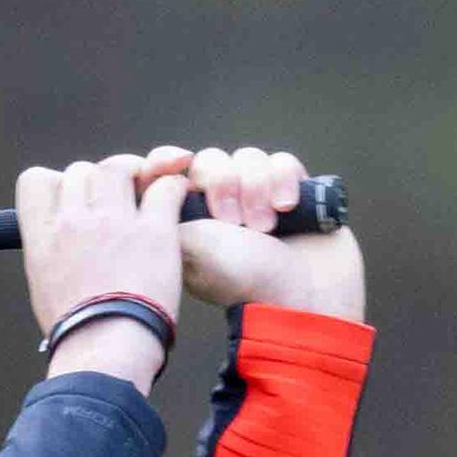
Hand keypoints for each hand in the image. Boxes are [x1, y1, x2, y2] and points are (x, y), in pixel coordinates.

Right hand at [11, 152, 186, 392]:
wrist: (105, 351)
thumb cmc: (76, 330)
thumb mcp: (44, 287)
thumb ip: (51, 251)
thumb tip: (60, 240)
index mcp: (42, 236)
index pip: (37, 180)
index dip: (58, 184)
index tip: (72, 202)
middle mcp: (73, 221)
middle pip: (82, 170)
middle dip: (99, 183)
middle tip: (115, 203)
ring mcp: (113, 223)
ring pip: (119, 168)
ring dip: (134, 176)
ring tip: (144, 195)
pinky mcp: (152, 231)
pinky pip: (165, 187)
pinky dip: (173, 187)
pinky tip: (176, 199)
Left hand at [135, 143, 366, 321]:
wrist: (304, 298)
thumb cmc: (244, 279)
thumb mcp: (191, 249)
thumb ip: (164, 213)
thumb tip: (152, 184)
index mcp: (187, 223)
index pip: (165, 175)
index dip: (165, 162)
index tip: (176, 163)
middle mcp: (220, 209)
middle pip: (210, 161)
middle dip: (223, 183)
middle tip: (234, 222)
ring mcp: (258, 201)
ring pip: (247, 158)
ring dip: (256, 187)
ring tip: (266, 227)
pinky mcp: (292, 194)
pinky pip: (281, 161)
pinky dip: (283, 179)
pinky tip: (287, 208)